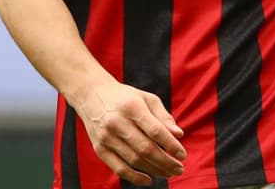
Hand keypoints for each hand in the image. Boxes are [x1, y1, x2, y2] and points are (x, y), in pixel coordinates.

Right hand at [72, 79, 186, 185]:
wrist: (91, 95)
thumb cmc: (125, 97)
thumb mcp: (146, 99)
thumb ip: (163, 116)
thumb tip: (179, 135)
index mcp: (132, 107)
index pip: (155, 131)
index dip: (171, 145)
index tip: (182, 155)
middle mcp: (117, 122)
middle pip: (146, 148)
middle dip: (166, 162)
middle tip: (179, 169)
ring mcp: (106, 137)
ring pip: (134, 160)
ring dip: (155, 170)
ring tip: (169, 173)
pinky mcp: (99, 148)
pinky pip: (118, 168)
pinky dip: (134, 177)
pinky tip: (148, 180)